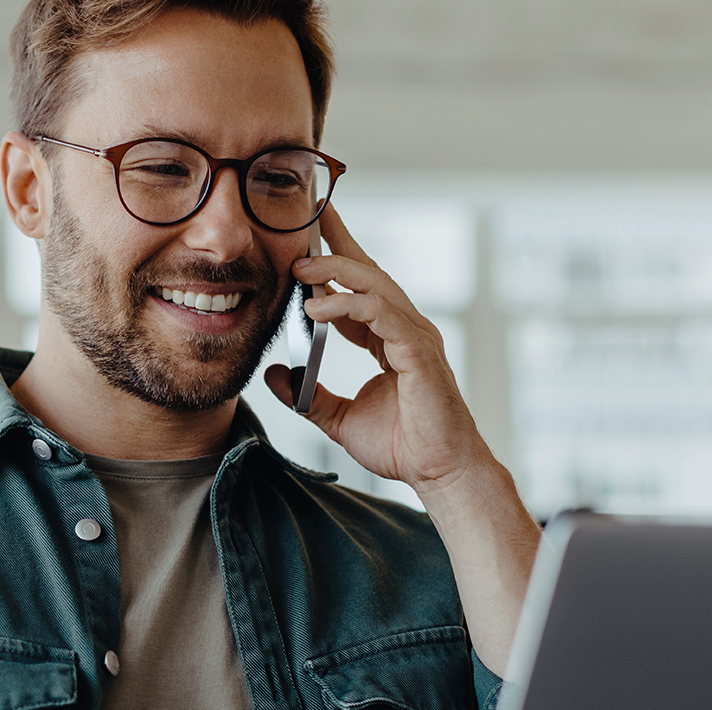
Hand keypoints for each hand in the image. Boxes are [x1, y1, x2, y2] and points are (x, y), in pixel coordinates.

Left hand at [264, 203, 494, 498]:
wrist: (438, 473)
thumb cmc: (403, 446)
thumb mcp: (338, 418)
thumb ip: (307, 396)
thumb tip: (273, 376)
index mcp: (389, 338)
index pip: (360, 287)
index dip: (335, 259)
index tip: (308, 236)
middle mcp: (405, 330)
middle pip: (369, 273)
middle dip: (336, 247)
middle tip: (300, 233)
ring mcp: (415, 337)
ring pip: (375, 285)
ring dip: (335, 272)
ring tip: (300, 270)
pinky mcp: (419, 352)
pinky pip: (382, 314)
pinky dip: (349, 305)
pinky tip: (318, 309)